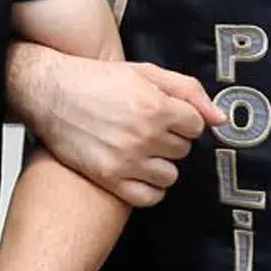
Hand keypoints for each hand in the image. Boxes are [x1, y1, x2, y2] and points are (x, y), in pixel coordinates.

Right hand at [35, 58, 226, 207]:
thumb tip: (220, 118)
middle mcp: (143, 135)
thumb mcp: (145, 73)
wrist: (50, 93)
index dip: (183, 120)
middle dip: (170, 140)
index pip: (196, 126)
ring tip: (140, 151)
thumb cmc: (96, 80)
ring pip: (169, 175)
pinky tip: (138, 173)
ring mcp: (126, 160)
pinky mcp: (108, 178)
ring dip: (160, 164)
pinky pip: (149, 197)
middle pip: (183, 151)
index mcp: (155, 106)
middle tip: (146, 129)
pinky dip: (149, 188)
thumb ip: (188, 91)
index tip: (165, 116)